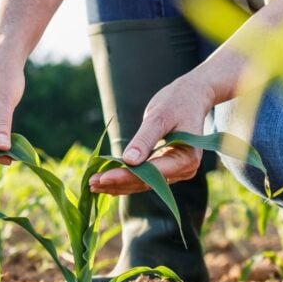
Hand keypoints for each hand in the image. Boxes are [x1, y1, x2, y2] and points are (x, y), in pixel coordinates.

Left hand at [89, 74, 214, 194]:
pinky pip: (144, 177)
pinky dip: (125, 179)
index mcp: (186, 158)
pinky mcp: (166, 168)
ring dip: (118, 185)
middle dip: (117, 183)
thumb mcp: (160, 116)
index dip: (126, 176)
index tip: (103, 177)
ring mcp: (176, 171)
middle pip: (146, 182)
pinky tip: (105, 182)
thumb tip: (129, 161)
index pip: (151, 173)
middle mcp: (184, 170)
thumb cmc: (177, 102)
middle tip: (91, 183)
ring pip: (143, 183)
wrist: (191, 96)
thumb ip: (145, 139)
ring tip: (92, 185)